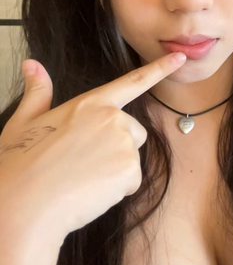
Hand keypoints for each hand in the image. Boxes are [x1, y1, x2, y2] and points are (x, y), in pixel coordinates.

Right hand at [0, 53, 186, 249]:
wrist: (25, 205)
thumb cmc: (20, 165)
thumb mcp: (24, 122)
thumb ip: (37, 92)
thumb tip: (32, 64)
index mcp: (90, 104)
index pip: (131, 82)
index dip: (159, 69)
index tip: (180, 59)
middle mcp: (113, 119)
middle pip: (133, 132)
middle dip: (116, 148)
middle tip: (82, 163)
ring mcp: (123, 143)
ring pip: (130, 159)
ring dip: (115, 170)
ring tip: (82, 177)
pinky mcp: (129, 170)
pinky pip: (130, 182)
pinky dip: (115, 190)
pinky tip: (90, 192)